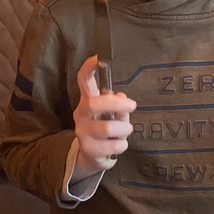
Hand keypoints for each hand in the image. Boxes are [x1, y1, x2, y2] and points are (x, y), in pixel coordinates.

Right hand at [73, 56, 135, 177]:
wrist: (92, 156)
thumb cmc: (105, 129)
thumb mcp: (112, 114)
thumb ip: (117, 104)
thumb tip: (121, 97)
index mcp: (87, 101)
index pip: (84, 81)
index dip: (89, 69)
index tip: (98, 57)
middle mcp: (81, 114)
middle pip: (94, 103)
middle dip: (117, 104)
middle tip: (132, 105)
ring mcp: (82, 132)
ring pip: (107, 127)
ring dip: (124, 129)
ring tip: (126, 130)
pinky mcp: (88, 149)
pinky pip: (112, 145)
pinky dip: (122, 144)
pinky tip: (119, 143)